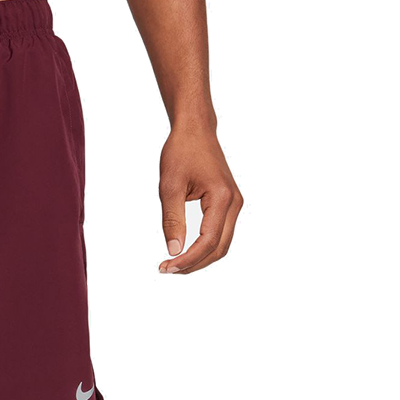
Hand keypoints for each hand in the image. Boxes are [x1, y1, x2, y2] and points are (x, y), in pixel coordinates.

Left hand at [157, 124, 242, 274]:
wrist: (195, 130)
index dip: (187, 260)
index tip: (165, 266)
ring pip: (221, 244)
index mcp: (222, 198)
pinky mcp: (228, 203)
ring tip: (174, 263)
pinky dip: (204, 247)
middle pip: (218, 248)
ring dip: (199, 258)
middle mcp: (234, 202)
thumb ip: (172, 221)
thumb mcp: (169, 187)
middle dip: (194, 264)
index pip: (207, 242)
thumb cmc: (181, 152)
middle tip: (167, 269)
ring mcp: (234, 203)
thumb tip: (174, 251)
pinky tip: (185, 251)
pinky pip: (220, 234)